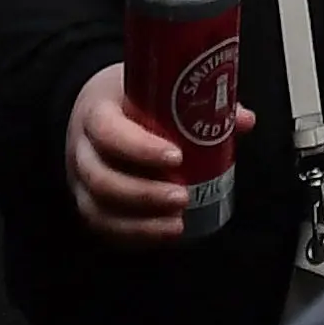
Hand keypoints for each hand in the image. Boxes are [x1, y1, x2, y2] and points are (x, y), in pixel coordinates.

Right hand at [67, 62, 244, 244]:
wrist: (94, 111)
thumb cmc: (131, 100)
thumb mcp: (154, 88)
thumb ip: (197, 102)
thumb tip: (244, 119)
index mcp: (96, 112)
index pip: (108, 131)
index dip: (139, 148)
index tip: (177, 156)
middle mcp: (81, 149)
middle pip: (102, 177)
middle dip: (144, 193)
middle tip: (182, 196)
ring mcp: (79, 181)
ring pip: (99, 208)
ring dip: (140, 222)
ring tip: (178, 222)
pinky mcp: (86, 204)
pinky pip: (103, 228)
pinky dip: (134, 236)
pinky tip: (164, 233)